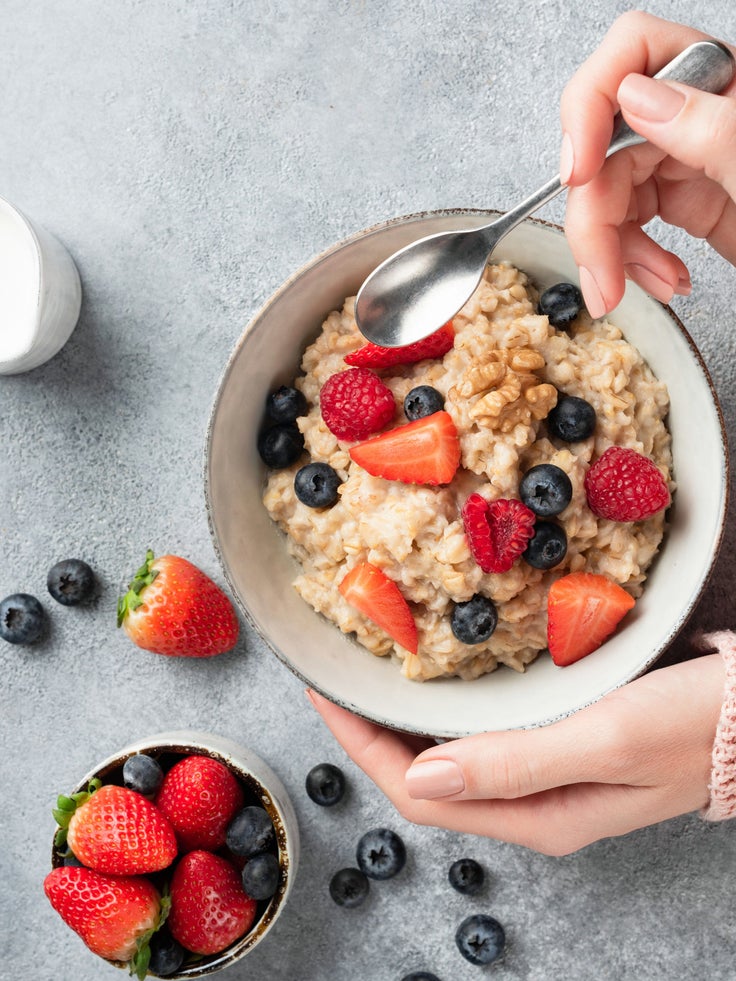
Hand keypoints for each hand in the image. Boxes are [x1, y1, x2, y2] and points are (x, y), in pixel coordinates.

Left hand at [308, 652, 723, 854]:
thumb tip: (423, 773)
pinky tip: (438, 674)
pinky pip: (483, 732)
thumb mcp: (609, 739)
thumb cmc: (696, 725)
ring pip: (450, 755)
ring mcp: (545, 773)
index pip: (418, 792)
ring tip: (371, 671)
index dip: (362, 745)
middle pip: (424, 777)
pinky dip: (448, 706)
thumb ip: (516, 763)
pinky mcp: (560, 742)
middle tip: (338, 675)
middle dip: (372, 732)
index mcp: (536, 814)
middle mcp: (531, 802)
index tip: (326, 691)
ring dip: (406, 719)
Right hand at [559, 11, 735, 315]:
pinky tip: (662, 279)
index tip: (579, 170)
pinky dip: (632, 259)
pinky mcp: (683, 201)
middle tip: (602, 277)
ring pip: (609, 191)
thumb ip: (713, 130)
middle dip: (594, 218)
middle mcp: (698, 113)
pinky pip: (630, 221)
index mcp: (725, 83)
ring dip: (609, 250)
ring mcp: (688, 158)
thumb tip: (637, 96)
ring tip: (632, 290)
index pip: (634, 55)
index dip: (591, 106)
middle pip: (605, 145)